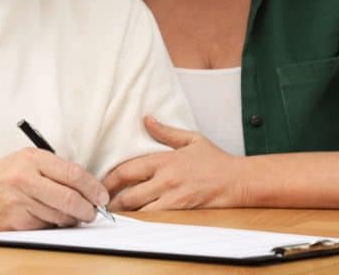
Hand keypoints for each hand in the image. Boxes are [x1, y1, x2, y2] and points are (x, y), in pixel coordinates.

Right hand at [0, 148, 109, 231]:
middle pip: (70, 198)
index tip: (102, 196)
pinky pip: (45, 227)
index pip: (73, 173)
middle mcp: (26, 179)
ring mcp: (20, 202)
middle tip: (94, 212)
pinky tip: (51, 220)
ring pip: (60, 216)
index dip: (93, 187)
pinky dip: (53, 226)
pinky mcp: (15, 223)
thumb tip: (85, 186)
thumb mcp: (24, 160)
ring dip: (72, 219)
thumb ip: (53, 169)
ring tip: (74, 216)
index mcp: (32, 159)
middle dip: (88, 209)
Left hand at [102, 115, 244, 210]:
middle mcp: (166, 180)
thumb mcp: (191, 139)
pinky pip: (155, 218)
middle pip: (129, 194)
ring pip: (140, 209)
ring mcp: (173, 198)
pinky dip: (142, 219)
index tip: (100, 182)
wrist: (237, 180)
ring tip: (113, 212)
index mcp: (165, 160)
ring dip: (125, 212)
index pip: (128, 170)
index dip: (110, 178)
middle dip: (111, 200)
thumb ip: (166, 132)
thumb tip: (146, 119)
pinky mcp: (181, 211)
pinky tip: (134, 219)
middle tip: (101, 202)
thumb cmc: (215, 160)